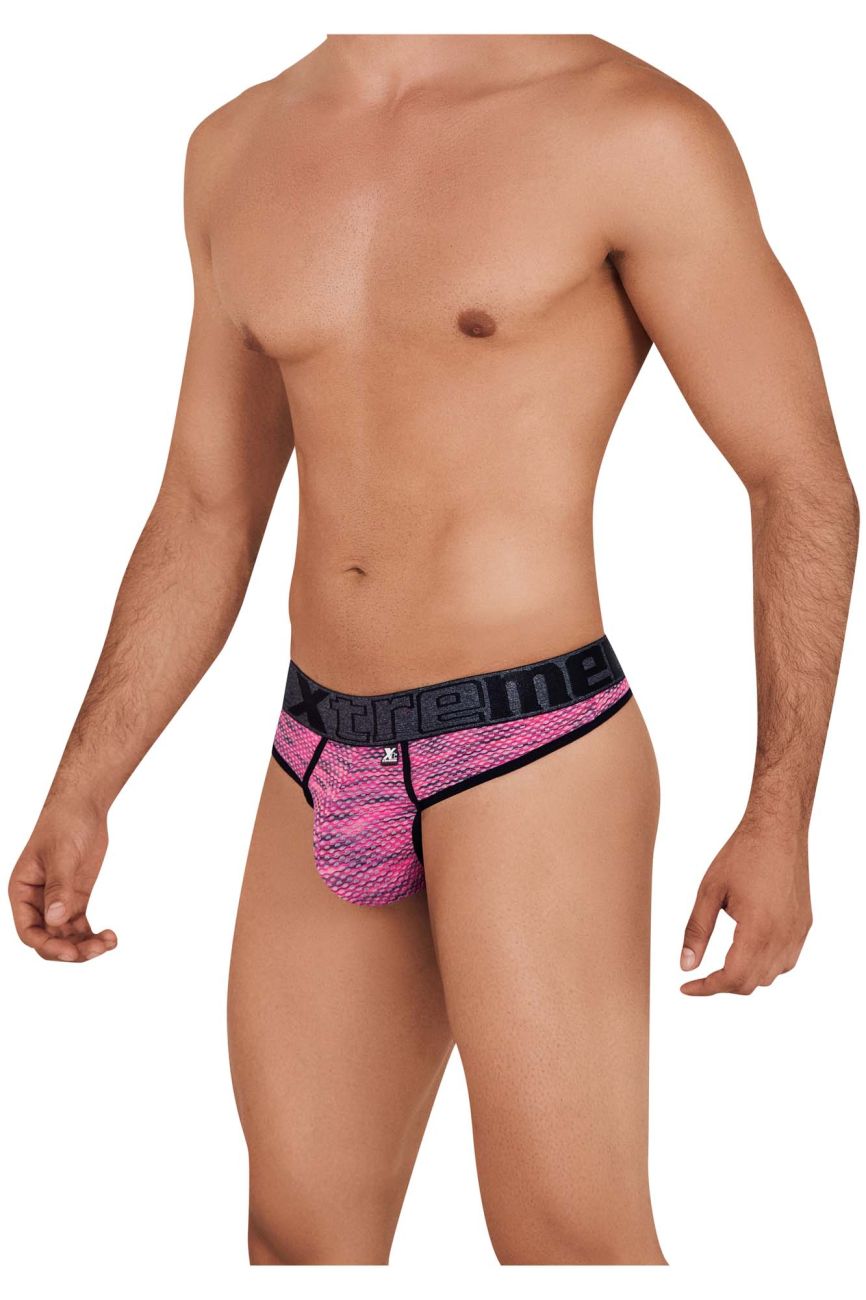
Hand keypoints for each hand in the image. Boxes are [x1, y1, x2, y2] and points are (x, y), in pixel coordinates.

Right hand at [8, 801, 115, 961]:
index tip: (72, 952)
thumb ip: (58, 888)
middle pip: (49, 939)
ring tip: (108, 943)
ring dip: (86, 946)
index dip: (48, 946)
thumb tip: (55, 919)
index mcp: (22, 892)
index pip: (29, 931)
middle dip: (71, 949)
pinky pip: (81, 927)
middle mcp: (37, 902)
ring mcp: (58, 902)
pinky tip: (111, 938)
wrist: (82, 808)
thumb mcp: (61, 856)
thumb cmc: (64, 825)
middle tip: (97, 949)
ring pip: (67, 937)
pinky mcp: (75, 899)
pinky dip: (94, 936)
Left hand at [679, 819, 811, 995]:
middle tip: (700, 976)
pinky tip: (748, 949)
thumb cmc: (742, 855)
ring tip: (722, 962)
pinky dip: (765, 965)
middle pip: (751, 983)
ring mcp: (797, 932)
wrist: (778, 830)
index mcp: (758, 929)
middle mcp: (783, 936)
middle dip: (722, 985)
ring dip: (745, 976)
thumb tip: (685, 966)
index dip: (707, 988)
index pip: (732, 978)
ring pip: (770, 976)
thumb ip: (696, 932)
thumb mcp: (709, 891)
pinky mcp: (804, 925)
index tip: (686, 986)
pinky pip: (786, 961)